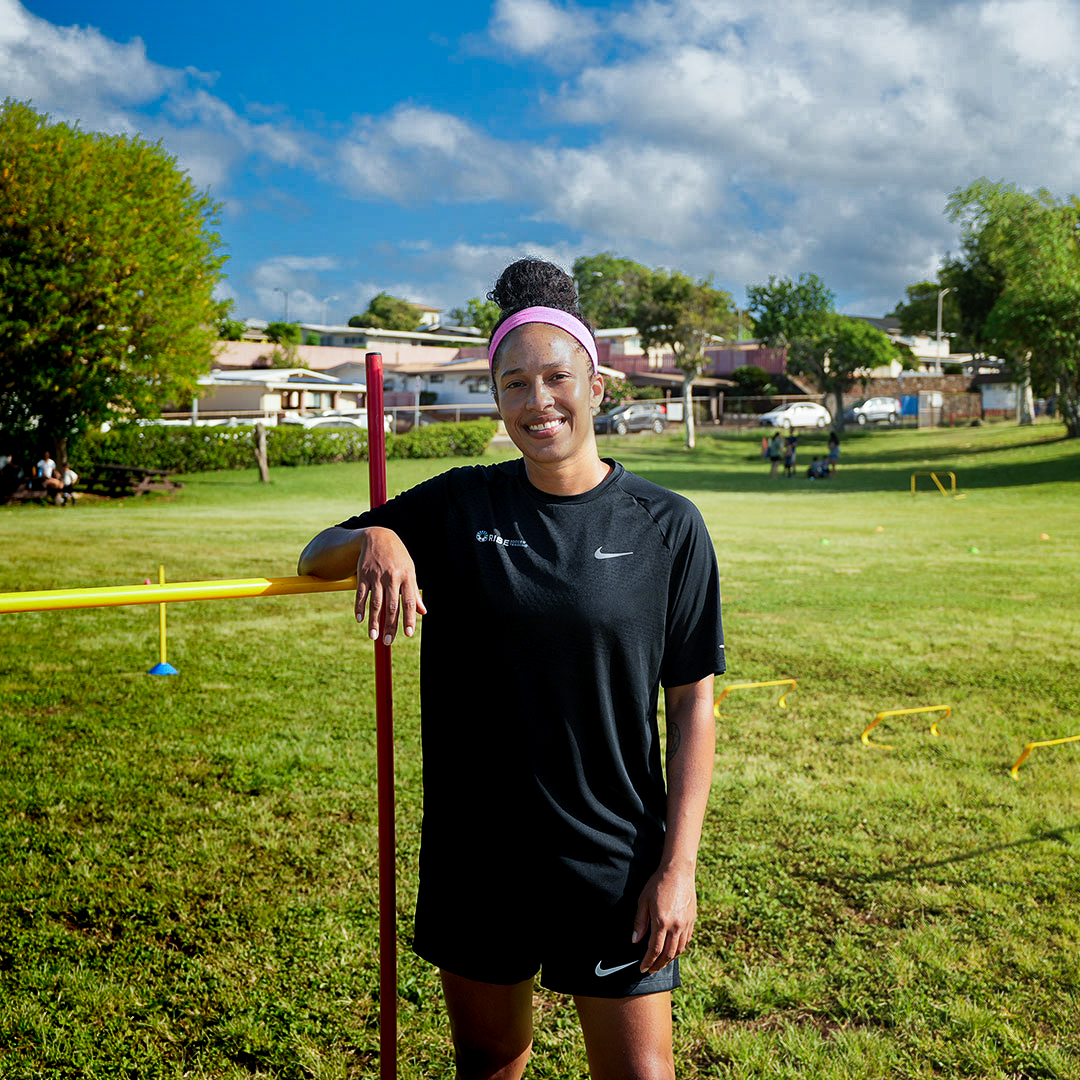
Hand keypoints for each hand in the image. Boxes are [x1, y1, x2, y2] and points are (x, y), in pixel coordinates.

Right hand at [354, 527, 426, 643]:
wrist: (378, 537)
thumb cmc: (398, 558)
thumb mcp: (410, 571)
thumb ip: (414, 592)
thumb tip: (423, 612)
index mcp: (407, 577)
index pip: (409, 602)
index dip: (408, 619)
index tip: (407, 634)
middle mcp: (392, 577)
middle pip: (391, 606)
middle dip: (390, 625)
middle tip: (388, 642)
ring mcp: (376, 576)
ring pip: (375, 602)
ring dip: (374, 621)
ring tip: (373, 636)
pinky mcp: (363, 575)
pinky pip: (361, 594)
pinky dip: (360, 608)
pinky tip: (360, 620)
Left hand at [632, 860, 696, 974]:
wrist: (678, 871)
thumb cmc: (658, 883)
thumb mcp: (643, 901)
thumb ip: (639, 922)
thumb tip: (635, 941)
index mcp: (662, 922)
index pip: (654, 950)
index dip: (648, 962)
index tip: (642, 969)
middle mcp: (676, 926)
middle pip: (668, 954)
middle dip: (658, 965)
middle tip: (651, 970)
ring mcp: (686, 924)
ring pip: (679, 950)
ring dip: (669, 960)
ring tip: (660, 963)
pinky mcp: (692, 920)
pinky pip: (686, 941)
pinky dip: (679, 949)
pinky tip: (673, 950)